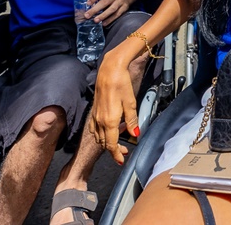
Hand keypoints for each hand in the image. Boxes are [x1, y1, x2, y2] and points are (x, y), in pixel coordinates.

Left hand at [85, 0, 129, 25]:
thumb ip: (98, 1)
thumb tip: (87, 11)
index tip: (88, 4)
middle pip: (104, 2)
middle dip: (95, 9)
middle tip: (87, 16)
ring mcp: (120, 1)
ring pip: (112, 9)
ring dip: (103, 15)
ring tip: (96, 20)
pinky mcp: (125, 8)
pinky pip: (117, 14)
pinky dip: (110, 19)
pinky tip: (104, 24)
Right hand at [90, 49, 138, 164]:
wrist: (109, 70)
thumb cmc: (121, 84)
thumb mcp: (131, 103)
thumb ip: (132, 121)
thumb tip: (135, 134)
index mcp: (109, 121)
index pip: (111, 145)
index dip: (116, 154)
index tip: (121, 160)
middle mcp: (100, 121)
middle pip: (104, 143)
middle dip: (113, 150)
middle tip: (123, 152)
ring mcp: (95, 116)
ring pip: (99, 137)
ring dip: (107, 142)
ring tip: (117, 142)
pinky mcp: (94, 111)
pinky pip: (95, 128)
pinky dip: (100, 134)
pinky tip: (107, 130)